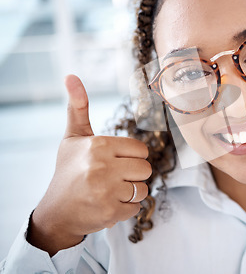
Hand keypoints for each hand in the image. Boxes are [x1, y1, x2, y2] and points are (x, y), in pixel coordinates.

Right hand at [29, 75, 151, 255]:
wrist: (56, 211)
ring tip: (109, 192)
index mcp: (99, 145)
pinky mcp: (110, 212)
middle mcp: (102, 166)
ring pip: (143, 189)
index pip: (141, 150)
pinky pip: (136, 207)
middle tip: (112, 178)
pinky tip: (107, 205)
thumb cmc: (69, 171)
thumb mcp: (73, 138)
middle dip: (133, 175)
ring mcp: (106, 191)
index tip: (114, 162)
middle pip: (146, 169)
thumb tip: (71, 75)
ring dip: (130, 193)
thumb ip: (78, 107)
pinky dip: (125, 209)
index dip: (131, 157)